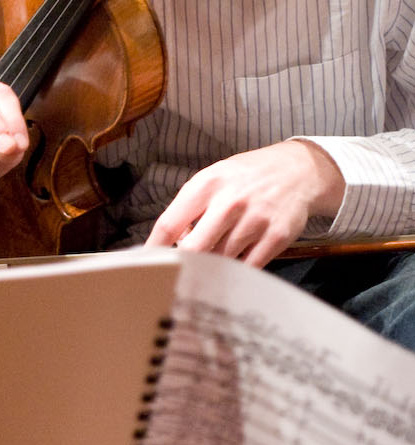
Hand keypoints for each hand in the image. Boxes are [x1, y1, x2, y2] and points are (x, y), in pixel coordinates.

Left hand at [145, 140, 343, 265]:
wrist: (298, 170)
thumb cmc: (247, 177)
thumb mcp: (213, 178)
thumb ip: (191, 208)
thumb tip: (171, 245)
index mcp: (207, 184)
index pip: (169, 223)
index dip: (154, 249)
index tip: (145, 266)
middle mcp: (230, 201)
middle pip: (194, 249)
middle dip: (184, 264)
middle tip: (180, 272)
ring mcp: (255, 220)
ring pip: (221, 260)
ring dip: (212, 267)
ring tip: (212, 264)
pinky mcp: (277, 237)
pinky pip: (248, 267)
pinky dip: (237, 273)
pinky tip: (233, 269)